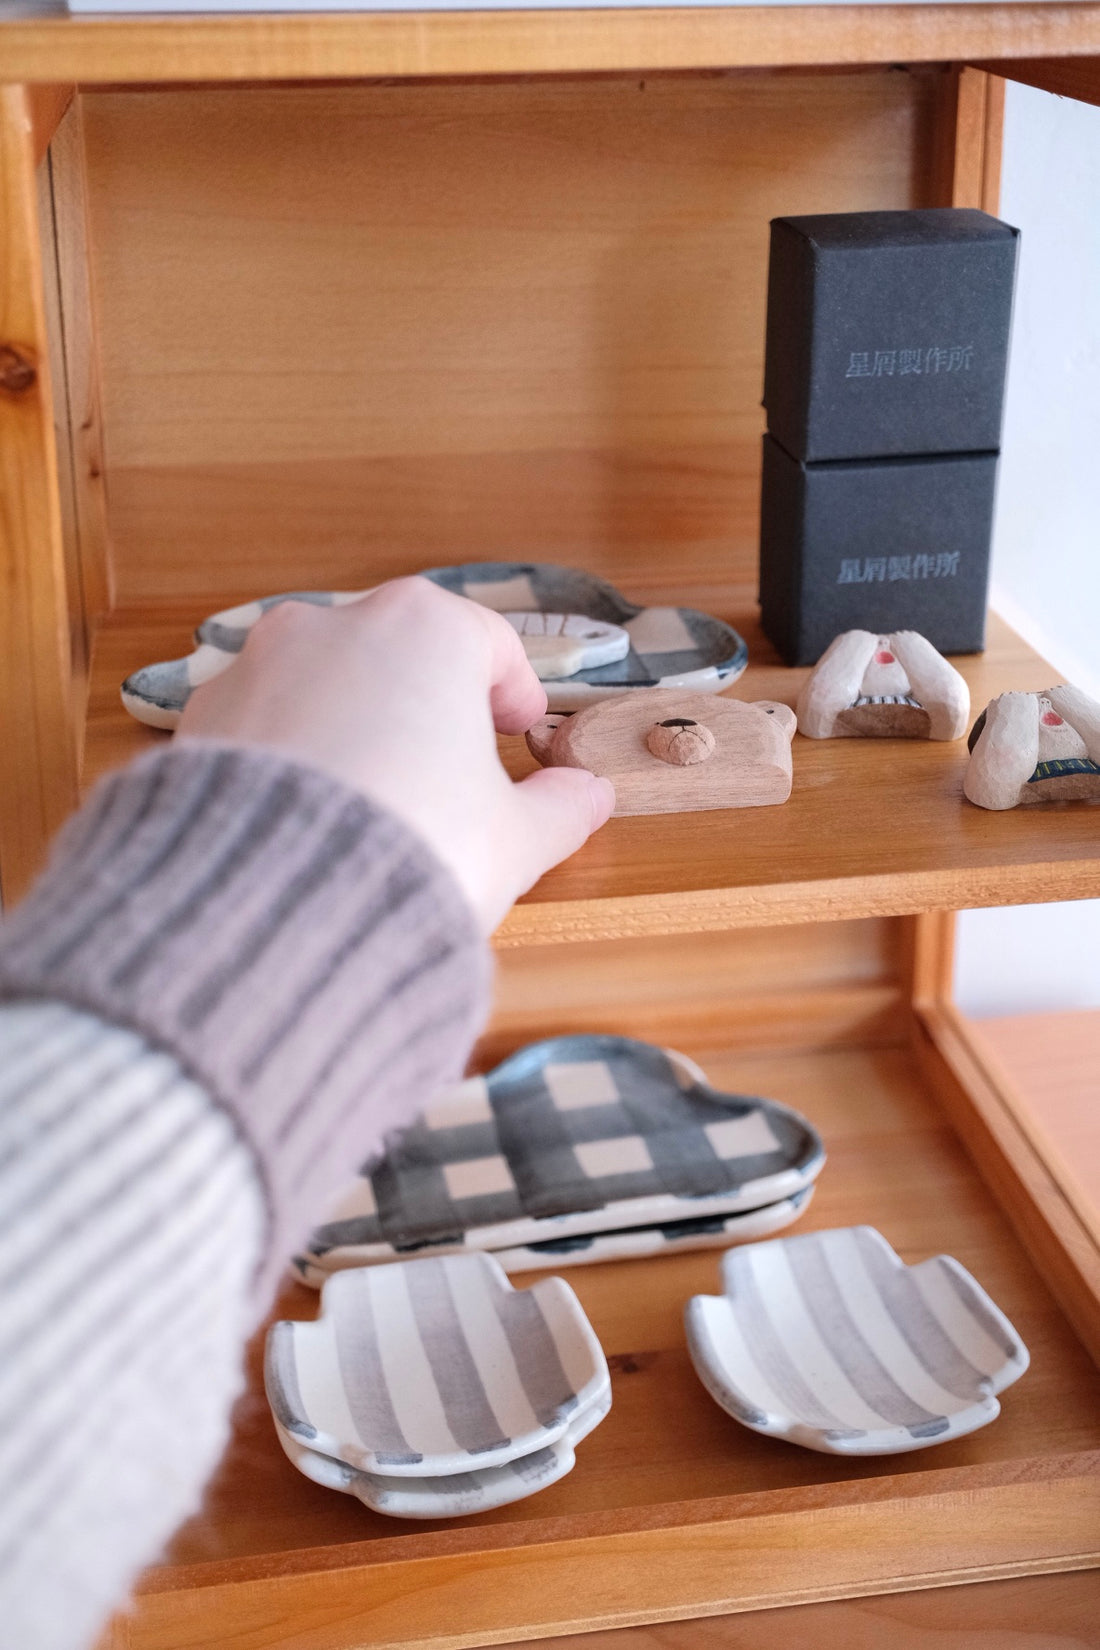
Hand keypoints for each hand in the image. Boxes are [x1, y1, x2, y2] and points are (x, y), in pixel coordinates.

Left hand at [177, 578, 614, 932]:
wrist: (273, 907)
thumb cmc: (413, 851)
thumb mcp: (514, 841)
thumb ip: (560, 810)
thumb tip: (589, 798)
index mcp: (427, 630)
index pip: (488, 643)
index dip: (513, 693)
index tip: (518, 735)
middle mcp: (335, 624)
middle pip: (401, 657)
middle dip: (427, 709)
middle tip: (449, 777)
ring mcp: (257, 664)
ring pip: (325, 686)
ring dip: (354, 729)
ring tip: (373, 806)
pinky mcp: (201, 717)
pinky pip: (264, 724)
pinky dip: (291, 757)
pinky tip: (308, 822)